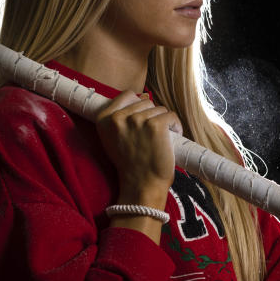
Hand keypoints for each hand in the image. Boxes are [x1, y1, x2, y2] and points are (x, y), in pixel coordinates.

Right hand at [95, 91, 182, 208]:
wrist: (141, 185)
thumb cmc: (131, 163)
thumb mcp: (115, 138)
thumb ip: (122, 116)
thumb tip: (142, 94)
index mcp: (104, 119)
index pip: (127, 95)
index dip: (138, 107)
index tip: (141, 123)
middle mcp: (118, 117)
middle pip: (145, 101)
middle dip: (151, 115)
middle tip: (150, 136)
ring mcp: (137, 120)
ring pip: (159, 108)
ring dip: (164, 122)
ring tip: (160, 140)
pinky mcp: (155, 125)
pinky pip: (171, 115)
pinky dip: (175, 126)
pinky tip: (171, 138)